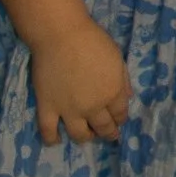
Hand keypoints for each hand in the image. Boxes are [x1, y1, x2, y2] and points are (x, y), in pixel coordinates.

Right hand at [31, 20, 129, 144]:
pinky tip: (55, 140)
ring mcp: (69, 110)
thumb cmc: (93, 41)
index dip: (120, 119)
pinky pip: (48, 131)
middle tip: (108, 134)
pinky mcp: (48, 108)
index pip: (120, 114)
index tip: (119, 121)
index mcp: (113, 92)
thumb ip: (123, 79)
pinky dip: (52, 139)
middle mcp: (93, 106)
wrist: (61, 36)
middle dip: (108, 133)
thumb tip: (128, 98)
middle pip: (103, 127)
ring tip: (87, 136)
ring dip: (85, 138)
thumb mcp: (117, 57)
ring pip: (79, 135)